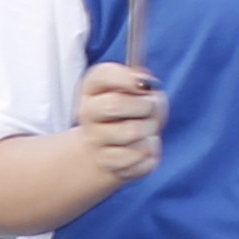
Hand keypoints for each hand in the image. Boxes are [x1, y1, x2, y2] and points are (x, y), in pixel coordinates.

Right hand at [74, 59, 164, 186]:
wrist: (113, 148)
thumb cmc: (131, 112)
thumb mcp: (139, 90)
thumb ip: (143, 82)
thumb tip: (145, 85)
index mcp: (92, 88)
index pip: (102, 75)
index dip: (127, 78)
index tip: (145, 86)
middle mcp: (87, 113)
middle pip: (114, 105)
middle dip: (144, 106)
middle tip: (150, 108)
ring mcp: (94, 140)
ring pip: (133, 132)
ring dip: (150, 130)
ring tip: (146, 130)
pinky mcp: (109, 163)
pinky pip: (140, 155)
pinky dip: (151, 150)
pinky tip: (142, 147)